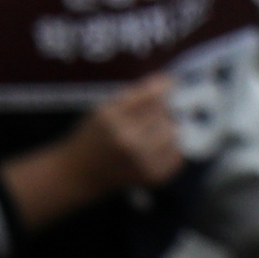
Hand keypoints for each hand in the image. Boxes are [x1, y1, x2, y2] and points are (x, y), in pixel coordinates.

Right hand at [2, 72, 182, 228]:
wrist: (80, 173)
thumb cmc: (92, 136)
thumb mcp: (102, 110)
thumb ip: (132, 96)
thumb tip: (167, 82)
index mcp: (110, 119)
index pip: (148, 96)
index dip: (162, 87)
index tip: (170, 81)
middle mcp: (127, 140)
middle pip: (163, 114)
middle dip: (161, 110)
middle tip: (150, 114)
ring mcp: (142, 161)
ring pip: (173, 133)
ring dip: (167, 129)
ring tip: (153, 131)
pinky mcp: (154, 176)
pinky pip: (178, 155)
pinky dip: (171, 148)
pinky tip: (157, 147)